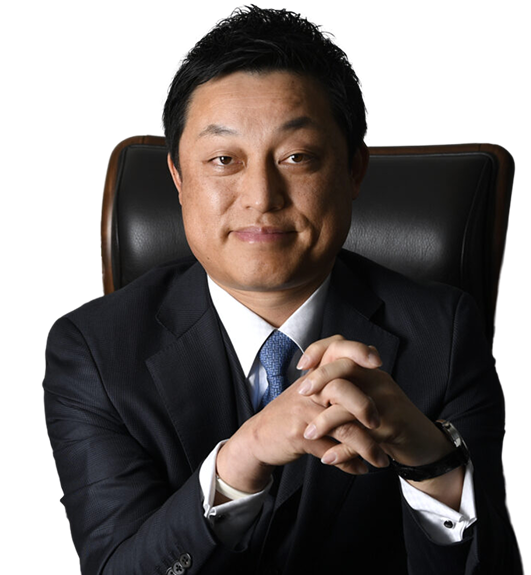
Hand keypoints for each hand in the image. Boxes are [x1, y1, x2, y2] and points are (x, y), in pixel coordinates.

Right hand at [215, 337, 386, 494]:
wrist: (258, 437)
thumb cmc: (290, 414)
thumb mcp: (307, 391)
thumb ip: (332, 381)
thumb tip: (370, 377)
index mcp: (314, 375)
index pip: (336, 350)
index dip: (357, 351)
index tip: (378, 363)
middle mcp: (309, 390)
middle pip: (343, 389)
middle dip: (365, 406)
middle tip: (378, 423)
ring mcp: (303, 412)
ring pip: (342, 426)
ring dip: (366, 446)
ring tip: (381, 460)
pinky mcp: (299, 436)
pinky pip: (330, 450)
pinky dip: (348, 463)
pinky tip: (359, 469)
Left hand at [298, 335, 456, 471]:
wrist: (424, 444)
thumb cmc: (389, 420)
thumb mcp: (367, 397)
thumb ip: (343, 388)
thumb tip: (309, 384)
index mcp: (368, 372)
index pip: (341, 348)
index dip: (319, 351)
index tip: (302, 366)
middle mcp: (378, 381)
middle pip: (345, 367)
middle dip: (319, 379)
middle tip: (301, 393)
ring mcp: (387, 403)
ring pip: (351, 404)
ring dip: (325, 421)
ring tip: (308, 434)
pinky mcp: (393, 427)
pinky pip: (363, 436)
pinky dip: (343, 451)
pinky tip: (328, 459)